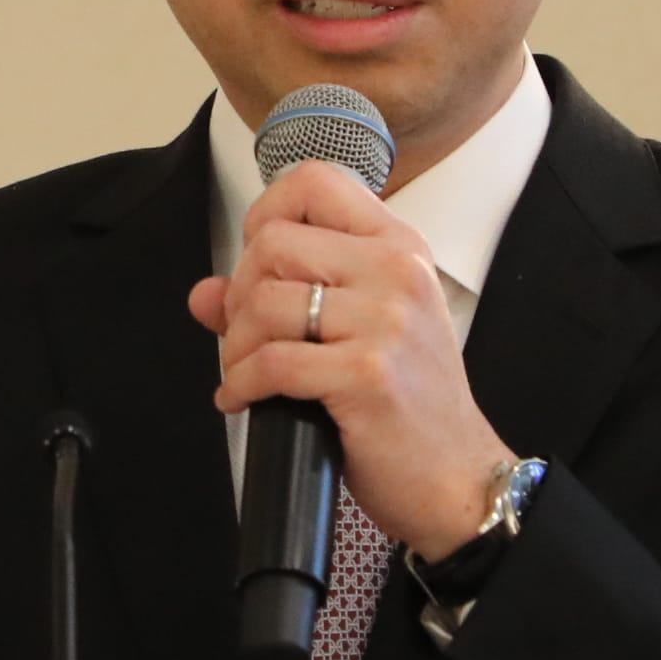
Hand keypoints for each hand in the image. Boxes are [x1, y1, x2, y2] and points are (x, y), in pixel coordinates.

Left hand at [189, 160, 514, 561]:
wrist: (455, 478)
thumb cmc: (409, 405)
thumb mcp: (358, 332)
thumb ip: (284, 298)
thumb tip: (205, 293)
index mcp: (398, 247)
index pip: (315, 182)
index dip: (266, 214)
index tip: (259, 264)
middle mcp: (397, 272)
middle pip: (274, 243)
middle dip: (240, 294)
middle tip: (246, 336)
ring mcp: (386, 322)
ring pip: (264, 302)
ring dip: (234, 346)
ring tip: (243, 373)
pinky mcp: (367, 374)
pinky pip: (270, 362)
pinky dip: (240, 385)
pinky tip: (244, 400)